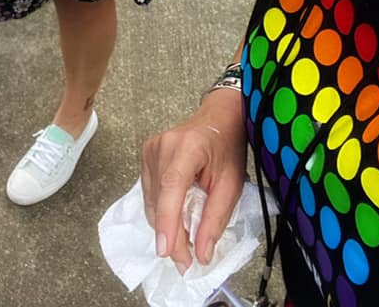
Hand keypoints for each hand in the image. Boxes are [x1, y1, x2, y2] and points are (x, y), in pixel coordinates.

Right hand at [141, 90, 246, 271]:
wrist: (219, 117)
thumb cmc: (228, 146)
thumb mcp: (231, 183)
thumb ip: (216, 218)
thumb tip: (202, 253)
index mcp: (188, 146)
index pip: (171, 187)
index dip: (168, 221)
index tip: (167, 252)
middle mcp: (163, 145)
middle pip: (160, 200)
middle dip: (172, 235)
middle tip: (188, 260)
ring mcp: (151, 148)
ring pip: (152, 201)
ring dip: (166, 225)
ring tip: (186, 239)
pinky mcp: (146, 154)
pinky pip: (150, 193)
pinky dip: (162, 210)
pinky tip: (177, 215)